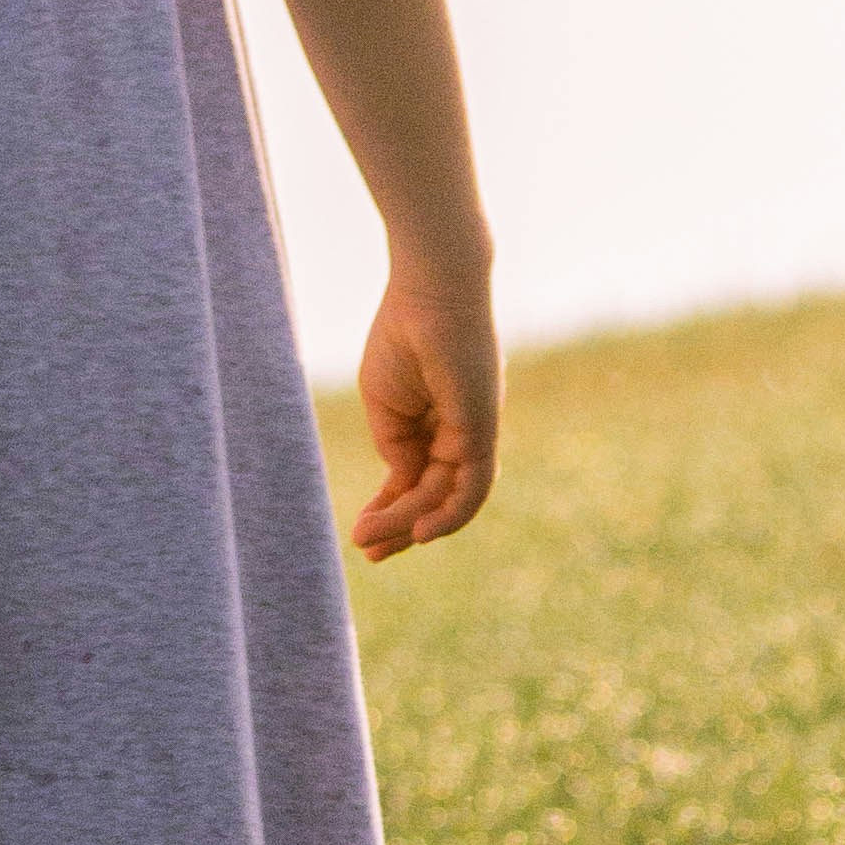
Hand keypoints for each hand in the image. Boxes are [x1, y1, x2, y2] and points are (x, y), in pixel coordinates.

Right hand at [351, 264, 499, 559]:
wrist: (429, 290)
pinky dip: (449, 515)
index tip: (361, 533)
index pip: (419, 478)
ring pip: (447, 498)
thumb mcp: (384, 403)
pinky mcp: (483, 431)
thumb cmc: (402, 334)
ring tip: (370, 543)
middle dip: (400, 528)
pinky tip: (419, 534)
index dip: (390, 508)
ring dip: (410, 524)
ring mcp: (475, 433)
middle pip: (436, 496)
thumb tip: (404, 482)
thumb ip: (395, 446)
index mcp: (437, 421)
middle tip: (368, 554)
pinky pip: (471, 487)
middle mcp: (462, 432)